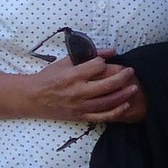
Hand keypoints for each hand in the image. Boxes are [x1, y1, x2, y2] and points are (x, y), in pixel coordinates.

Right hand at [0, 55, 141, 124]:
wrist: (33, 98)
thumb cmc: (48, 77)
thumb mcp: (64, 62)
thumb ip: (87, 56)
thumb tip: (110, 51)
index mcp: (72, 75)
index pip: (97, 66)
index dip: (104, 62)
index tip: (106, 61)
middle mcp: (77, 92)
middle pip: (107, 85)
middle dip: (122, 77)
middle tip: (131, 72)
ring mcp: (79, 106)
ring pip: (107, 102)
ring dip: (123, 95)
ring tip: (134, 88)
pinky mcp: (80, 117)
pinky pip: (102, 117)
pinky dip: (115, 112)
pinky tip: (125, 105)